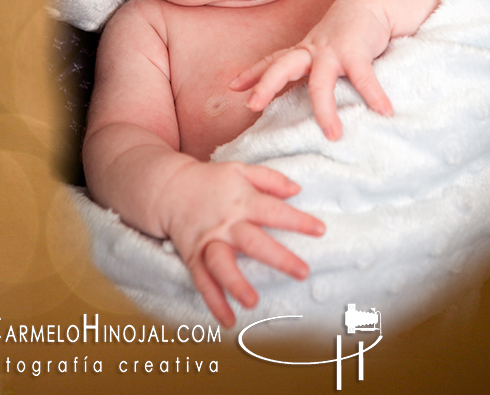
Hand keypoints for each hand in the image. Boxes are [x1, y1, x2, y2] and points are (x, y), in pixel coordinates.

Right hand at [158, 159, 324, 326]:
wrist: (169, 188)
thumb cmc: (211, 179)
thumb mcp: (240, 169)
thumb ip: (269, 178)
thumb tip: (297, 189)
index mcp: (242, 200)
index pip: (274, 211)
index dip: (297, 220)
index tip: (320, 230)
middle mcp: (227, 223)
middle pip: (253, 242)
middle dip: (278, 258)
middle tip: (303, 272)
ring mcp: (209, 242)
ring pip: (222, 265)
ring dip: (236, 284)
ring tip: (253, 302)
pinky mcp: (194, 257)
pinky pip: (203, 282)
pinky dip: (214, 302)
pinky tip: (228, 321)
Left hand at [230, 0, 393, 139]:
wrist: (372, 0)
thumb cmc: (349, 30)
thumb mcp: (323, 48)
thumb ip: (312, 68)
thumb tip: (303, 93)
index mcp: (304, 52)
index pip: (273, 61)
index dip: (253, 73)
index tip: (233, 86)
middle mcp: (313, 51)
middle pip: (282, 66)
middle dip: (266, 85)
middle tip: (252, 105)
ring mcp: (332, 51)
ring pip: (320, 83)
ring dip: (324, 110)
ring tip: (333, 135)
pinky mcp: (356, 51)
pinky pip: (363, 78)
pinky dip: (374, 96)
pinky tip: (385, 111)